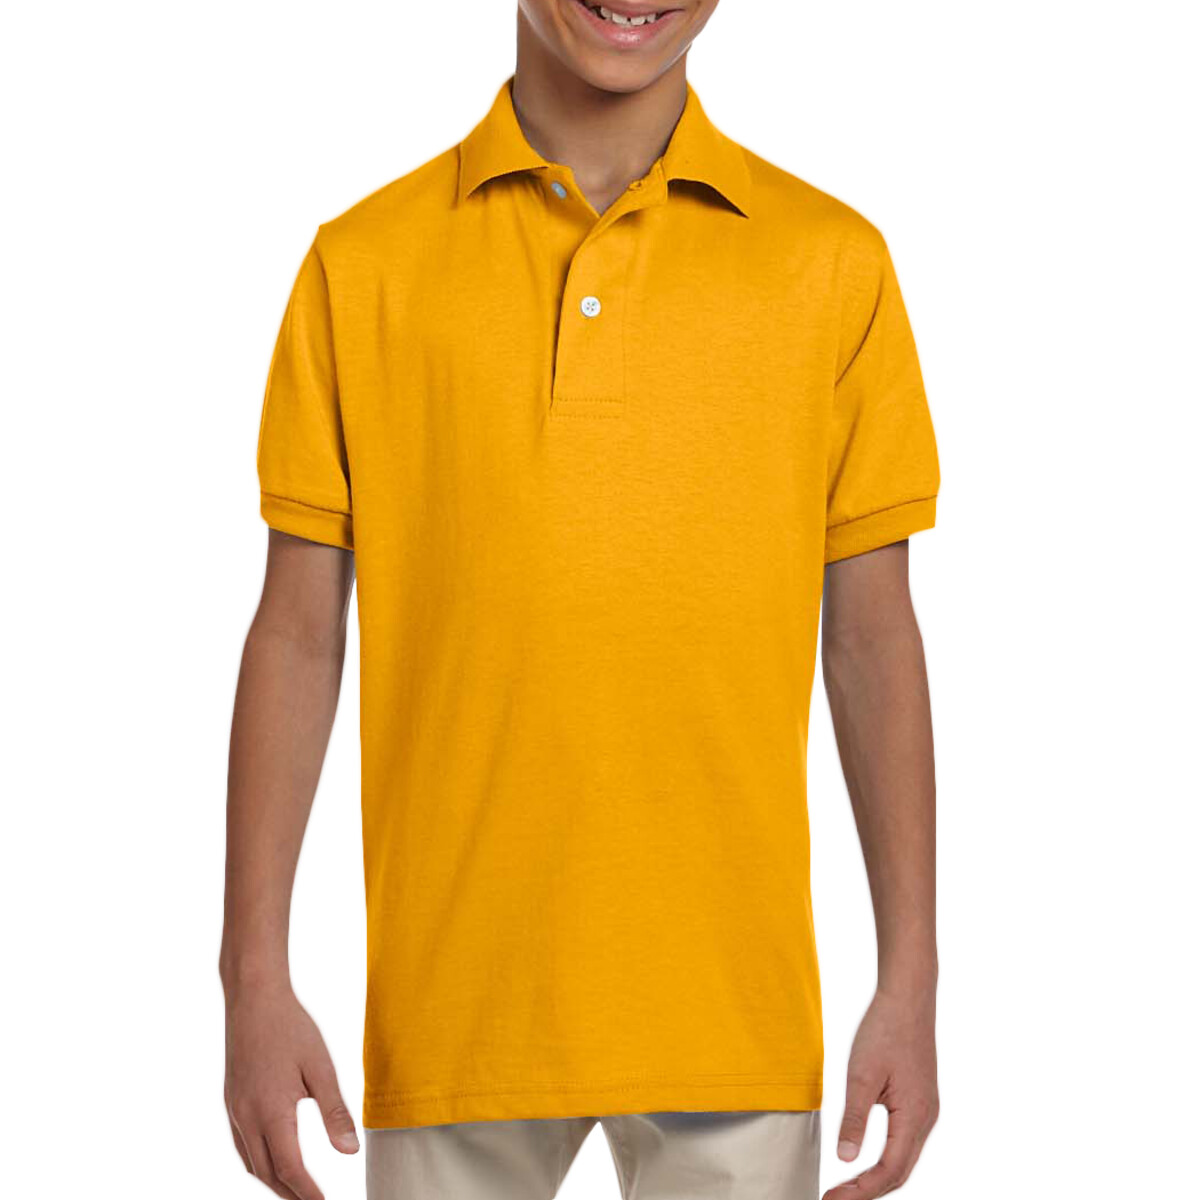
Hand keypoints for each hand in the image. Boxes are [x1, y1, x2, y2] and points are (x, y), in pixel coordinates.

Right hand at [224, 980, 358, 1199]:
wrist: (253, 998)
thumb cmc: (291, 1028)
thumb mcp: (320, 1068)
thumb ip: (334, 1112)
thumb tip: (349, 1152)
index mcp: (271, 1112)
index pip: (289, 1169)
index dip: (306, 1193)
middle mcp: (247, 1118)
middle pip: (267, 1173)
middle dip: (289, 1195)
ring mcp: (235, 1110)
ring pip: (251, 1162)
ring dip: (273, 1181)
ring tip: (296, 1191)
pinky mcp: (231, 1099)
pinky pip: (242, 1144)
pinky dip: (259, 1162)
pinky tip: (272, 1159)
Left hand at [823, 987, 938, 1198]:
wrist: (908, 998)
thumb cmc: (885, 1030)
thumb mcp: (862, 1074)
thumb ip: (855, 1118)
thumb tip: (846, 1159)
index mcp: (915, 1117)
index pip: (889, 1172)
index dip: (861, 1191)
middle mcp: (925, 1120)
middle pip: (899, 1172)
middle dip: (867, 1192)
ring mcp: (925, 1111)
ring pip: (903, 1159)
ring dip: (876, 1179)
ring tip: (846, 1189)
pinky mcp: (919, 1101)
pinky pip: (904, 1142)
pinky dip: (884, 1160)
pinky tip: (865, 1161)